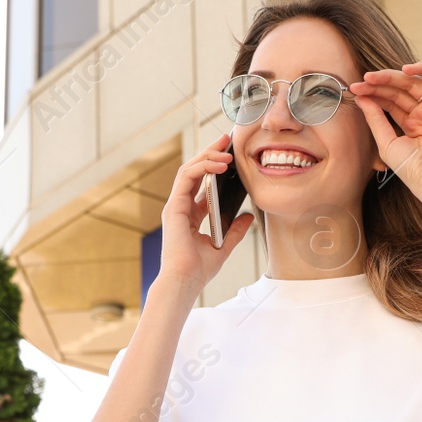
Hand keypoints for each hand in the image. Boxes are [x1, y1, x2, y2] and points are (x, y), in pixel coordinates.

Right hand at [158, 132, 254, 295]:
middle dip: (210, 153)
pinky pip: (186, 177)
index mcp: (190, 216)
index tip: (230, 156)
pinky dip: (201, 166)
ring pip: (188, 170)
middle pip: (194, 172)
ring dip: (207, 155)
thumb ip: (235, 230)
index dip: (214, 167)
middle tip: (226, 140)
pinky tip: (218, 163)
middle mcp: (181, 208)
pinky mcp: (174, 207)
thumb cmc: (199, 270)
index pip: (201, 184)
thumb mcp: (224, 246)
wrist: (185, 282)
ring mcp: (176, 206)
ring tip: (224, 147)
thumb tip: (248, 216)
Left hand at [349, 61, 421, 202]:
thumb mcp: (386, 142)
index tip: (354, 91)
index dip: (372, 94)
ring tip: (371, 77)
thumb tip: (361, 98)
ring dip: (392, 76)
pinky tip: (405, 69)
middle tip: (359, 83)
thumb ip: (375, 119)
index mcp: (411, 124)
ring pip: (414, 83)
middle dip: (378, 84)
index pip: (390, 102)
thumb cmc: (412, 169)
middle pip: (399, 91)